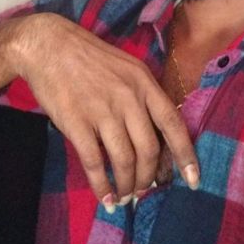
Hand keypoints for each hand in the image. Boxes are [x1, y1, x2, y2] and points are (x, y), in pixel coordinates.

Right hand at [6, 13, 199, 207]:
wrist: (49, 45)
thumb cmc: (89, 57)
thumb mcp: (127, 68)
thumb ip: (142, 97)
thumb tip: (156, 137)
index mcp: (144, 82)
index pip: (173, 123)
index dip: (185, 155)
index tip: (194, 179)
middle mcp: (128, 97)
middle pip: (149, 149)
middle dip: (148, 178)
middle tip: (143, 190)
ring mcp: (102, 110)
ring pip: (125, 160)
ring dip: (127, 185)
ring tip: (125, 196)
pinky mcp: (77, 122)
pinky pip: (95, 163)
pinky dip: (102, 186)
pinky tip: (106, 197)